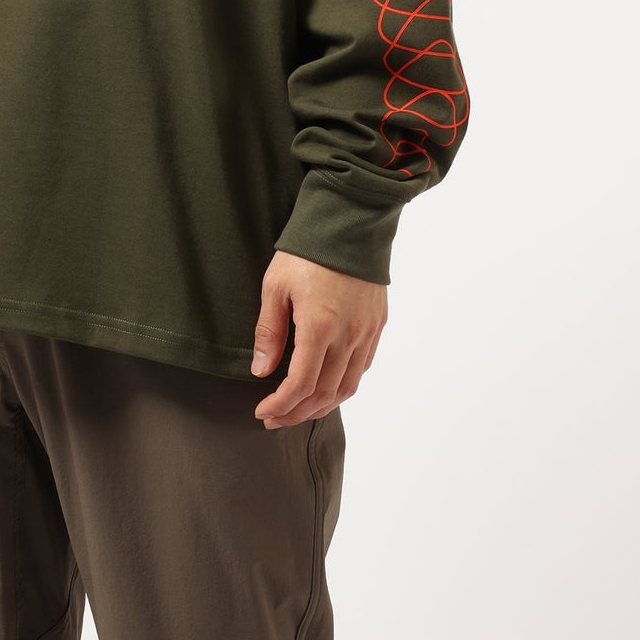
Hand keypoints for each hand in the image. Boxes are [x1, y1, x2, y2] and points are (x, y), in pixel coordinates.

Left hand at [249, 251, 386, 427]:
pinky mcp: (378, 324)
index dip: (281, 405)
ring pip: (348, 386)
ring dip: (322, 405)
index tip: (262, 411)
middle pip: (325, 393)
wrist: (351, 220)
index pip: (301, 385)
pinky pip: (363, 367)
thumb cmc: (308, 250)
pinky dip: (343, 385)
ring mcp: (368, 331)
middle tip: (275, 418)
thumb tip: (262, 370)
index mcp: (320, 326)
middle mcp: (349, 335)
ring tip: (298, 410)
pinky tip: (326, 386)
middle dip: (297, 412)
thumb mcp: (275, 286)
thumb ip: (269, 332)